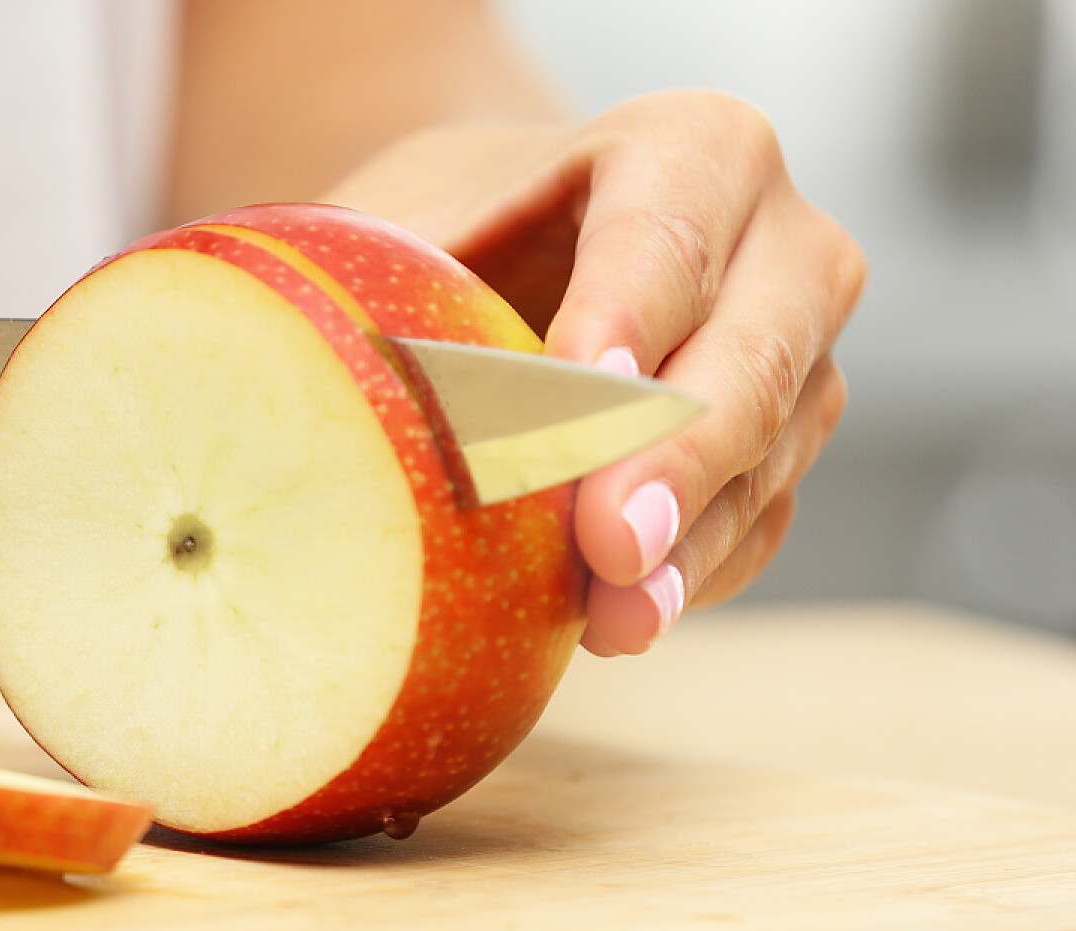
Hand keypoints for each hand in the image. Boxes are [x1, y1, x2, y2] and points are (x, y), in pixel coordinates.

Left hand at [327, 89, 867, 654]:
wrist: (515, 250)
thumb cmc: (457, 230)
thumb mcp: (412, 221)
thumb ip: (383, 277)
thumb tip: (289, 369)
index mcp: (694, 148)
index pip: (667, 235)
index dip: (625, 316)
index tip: (579, 389)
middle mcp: (782, 245)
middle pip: (750, 356)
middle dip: (673, 457)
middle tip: (609, 546)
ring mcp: (800, 357)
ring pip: (763, 458)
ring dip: (683, 549)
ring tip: (611, 621)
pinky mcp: (783, 453)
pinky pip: (753, 526)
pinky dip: (685, 578)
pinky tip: (614, 622)